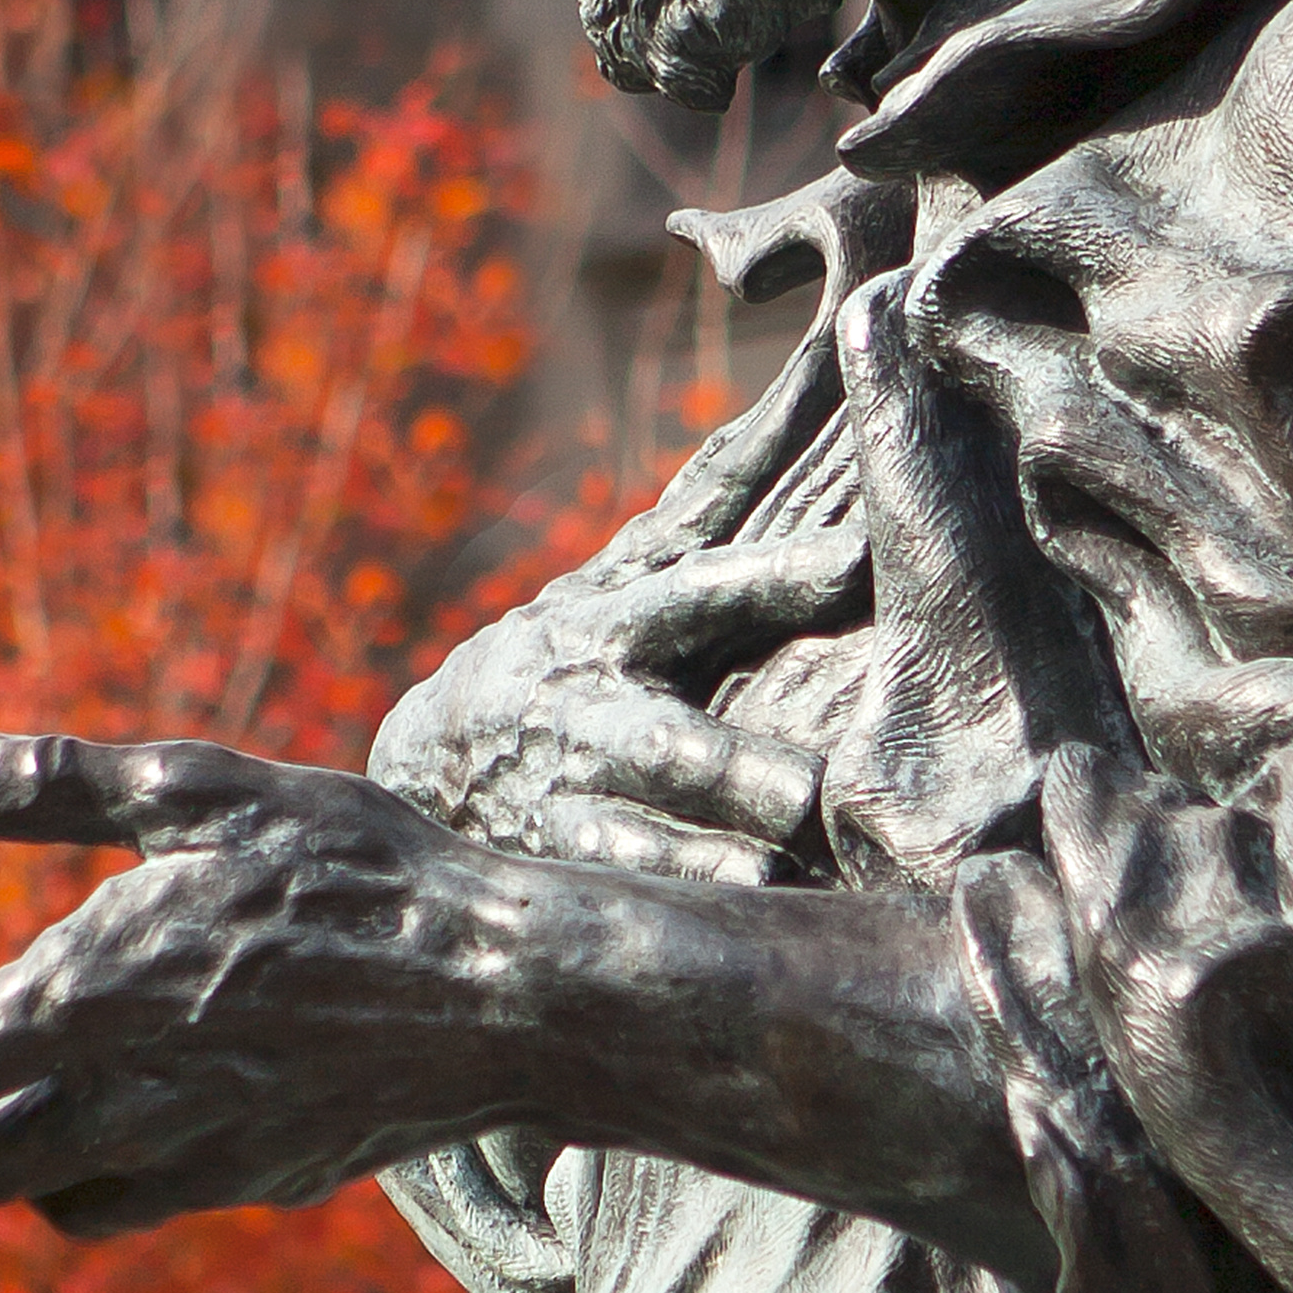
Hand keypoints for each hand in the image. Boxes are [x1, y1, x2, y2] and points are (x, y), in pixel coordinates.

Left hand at [0, 731, 579, 1235]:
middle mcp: (126, 1096)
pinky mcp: (248, 1180)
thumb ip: (49, 785)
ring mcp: (190, 1155)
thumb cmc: (359, 870)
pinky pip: (126, 1201)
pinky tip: (93, 1129)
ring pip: (40, 1194)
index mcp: (95, 993)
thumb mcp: (202, 791)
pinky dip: (78, 1178)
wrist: (505, 993)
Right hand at [366, 522, 862, 881]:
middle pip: (671, 740)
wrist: (433, 758)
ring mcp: (569, 797)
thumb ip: (721, 492)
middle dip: (733, 766)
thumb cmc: (580, 646)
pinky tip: (740, 929)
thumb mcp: (631, 569)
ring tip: (781, 873)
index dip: (777, 578)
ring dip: (706, 859)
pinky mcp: (560, 870)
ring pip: (640, 839)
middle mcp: (591, 709)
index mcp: (617, 621)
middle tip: (810, 789)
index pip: (704, 592)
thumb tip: (823, 363)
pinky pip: (623, 899)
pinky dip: (678, 913)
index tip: (859, 561)